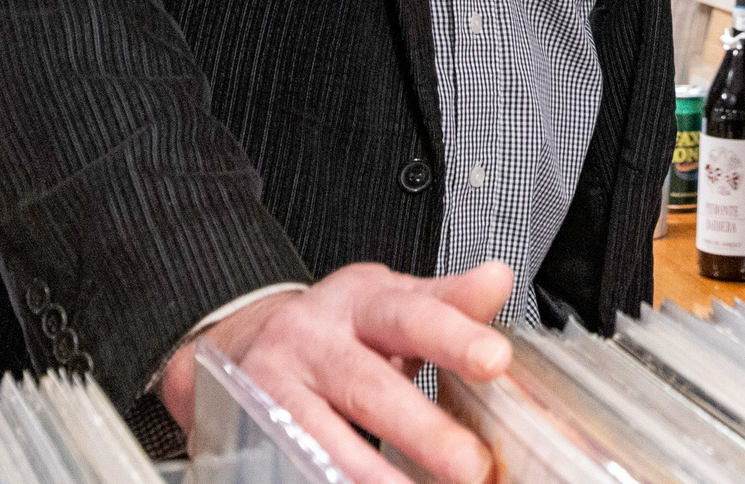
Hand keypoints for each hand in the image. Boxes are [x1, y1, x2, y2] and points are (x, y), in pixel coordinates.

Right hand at [157, 261, 514, 483]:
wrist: (249, 338)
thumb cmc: (340, 327)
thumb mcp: (391, 300)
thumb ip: (447, 302)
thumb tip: (498, 280)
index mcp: (360, 302)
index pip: (413, 314)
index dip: (454, 335)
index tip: (495, 360)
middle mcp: (312, 340)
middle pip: (370, 386)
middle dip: (423, 430)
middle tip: (471, 465)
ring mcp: (272, 386)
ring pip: (321, 435)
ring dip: (370, 473)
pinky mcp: (246, 426)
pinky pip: (290, 460)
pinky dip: (326, 477)